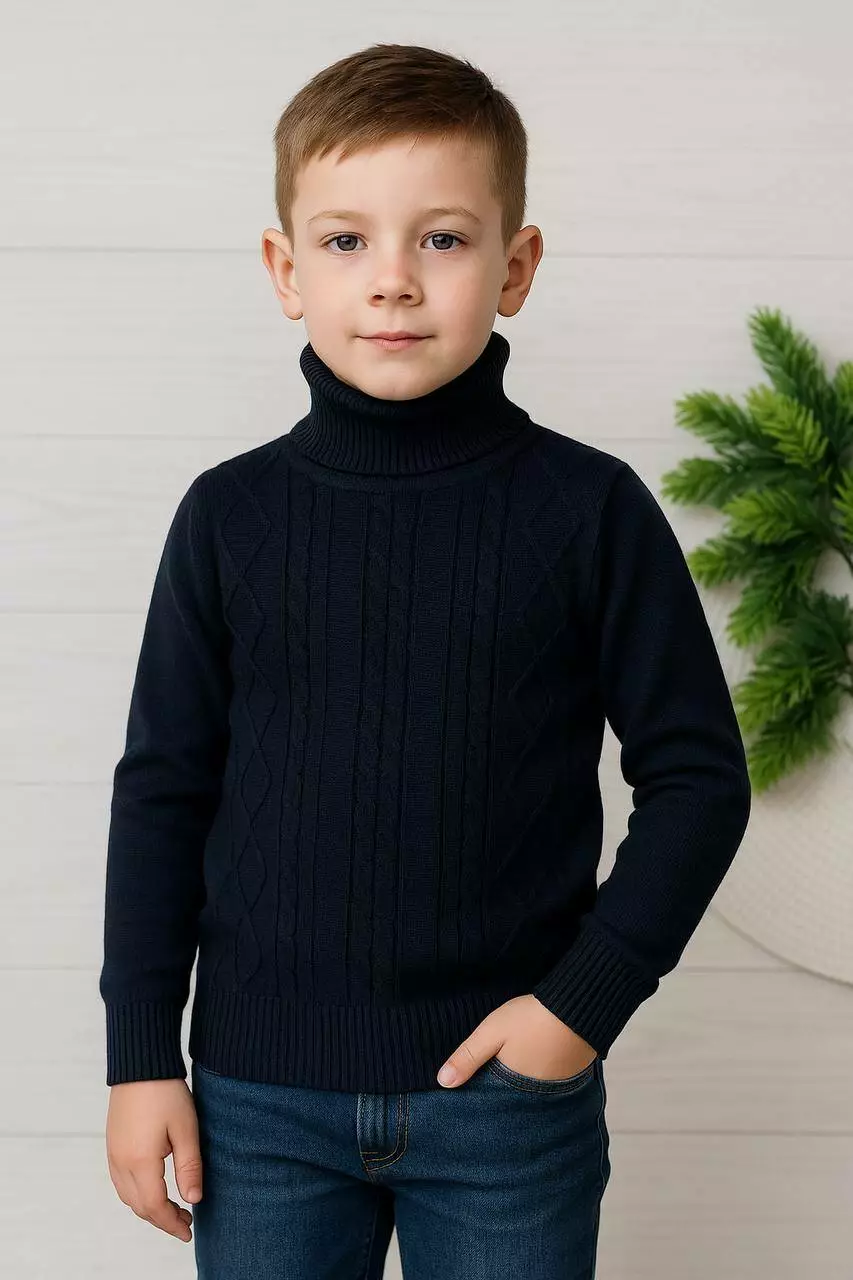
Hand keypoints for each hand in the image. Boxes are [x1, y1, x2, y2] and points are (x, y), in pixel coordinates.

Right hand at [106, 1078, 202, 1243]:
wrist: (140, 1064)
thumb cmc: (165, 1093)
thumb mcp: (186, 1129)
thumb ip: (189, 1167)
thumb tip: (194, 1199)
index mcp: (140, 1161)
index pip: (155, 1207)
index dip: (172, 1223)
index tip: (189, 1230)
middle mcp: (121, 1163)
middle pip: (139, 1207)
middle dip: (162, 1220)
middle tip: (186, 1222)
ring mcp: (113, 1155)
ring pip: (128, 1197)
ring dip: (149, 1209)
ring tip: (174, 1209)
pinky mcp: (112, 1146)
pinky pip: (122, 1183)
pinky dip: (138, 1195)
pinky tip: (154, 1190)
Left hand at [436, 994, 597, 1086]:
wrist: (579, 1007)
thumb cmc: (532, 1019)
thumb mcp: (492, 1033)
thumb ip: (468, 1057)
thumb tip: (443, 1082)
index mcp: (513, 1089)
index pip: (491, 1105)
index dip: (479, 1099)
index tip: (465, 1098)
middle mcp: (536, 1097)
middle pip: (511, 1101)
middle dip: (498, 1096)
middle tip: (488, 1084)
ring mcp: (556, 1088)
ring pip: (529, 1094)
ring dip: (518, 1087)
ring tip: (508, 1074)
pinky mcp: (570, 1077)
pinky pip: (547, 1085)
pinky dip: (537, 1078)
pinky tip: (532, 1064)